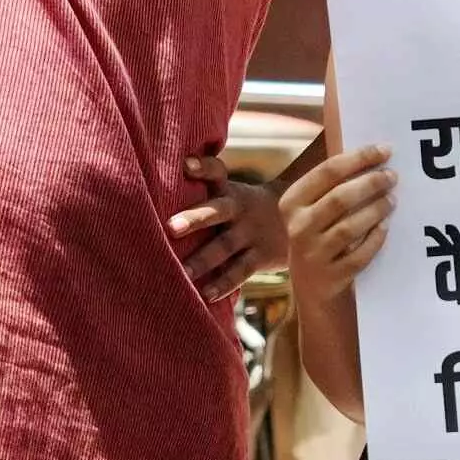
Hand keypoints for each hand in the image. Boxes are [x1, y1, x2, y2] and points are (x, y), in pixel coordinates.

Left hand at [170, 151, 282, 297]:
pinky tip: (207, 295)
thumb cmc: (247, 208)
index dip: (203, 167)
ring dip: (203, 260)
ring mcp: (251, 234)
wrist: (301, 217)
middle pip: (217, 211)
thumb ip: (205, 192)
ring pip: (225, 246)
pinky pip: (240, 271)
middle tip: (170, 227)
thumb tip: (158, 181)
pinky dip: (224, 284)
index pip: (217, 172)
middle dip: (195, 218)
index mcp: (229, 191)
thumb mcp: (233, 193)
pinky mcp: (261, 257)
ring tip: (182, 273)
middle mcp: (239, 210)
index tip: (185, 164)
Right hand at [275, 143, 394, 297]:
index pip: (327, 172)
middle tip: (392, 176)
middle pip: (340, 198)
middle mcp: (297, 227)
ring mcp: (313, 254)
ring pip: (350, 227)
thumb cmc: (318, 235)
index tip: (384, 150)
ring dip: (376, 210)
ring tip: (392, 200)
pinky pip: (360, 254)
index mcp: (291, 202)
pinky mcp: (331, 277)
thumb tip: (372, 155)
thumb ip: (331, 184)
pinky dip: (375, 238)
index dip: (359, 158)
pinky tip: (386, 226)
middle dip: (371, 183)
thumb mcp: (311, 209)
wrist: (311, 286)